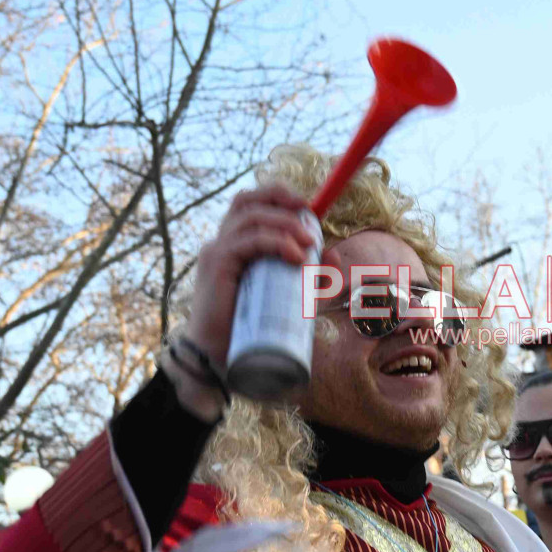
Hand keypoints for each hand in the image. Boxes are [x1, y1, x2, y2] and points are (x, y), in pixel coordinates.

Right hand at [184, 188, 323, 369]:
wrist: (217, 355)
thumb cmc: (249, 325)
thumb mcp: (289, 294)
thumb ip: (309, 275)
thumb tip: (334, 256)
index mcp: (235, 242)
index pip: (252, 202)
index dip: (279, 196)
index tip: (308, 210)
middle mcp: (222, 241)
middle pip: (247, 200)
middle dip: (281, 199)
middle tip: (310, 218)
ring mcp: (217, 251)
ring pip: (251, 217)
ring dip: (286, 224)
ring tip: (310, 243)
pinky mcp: (217, 264)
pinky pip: (248, 241)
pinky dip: (276, 242)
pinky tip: (296, 257)